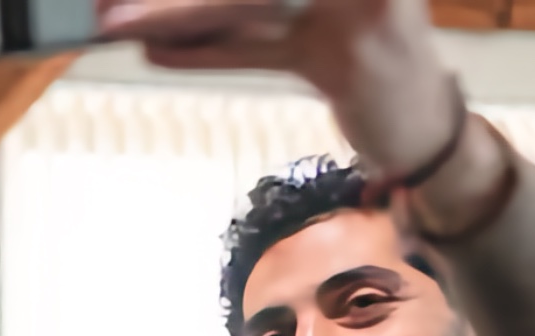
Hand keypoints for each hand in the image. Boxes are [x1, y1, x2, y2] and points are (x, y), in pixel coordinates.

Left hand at [100, 0, 463, 176]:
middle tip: (110, 2)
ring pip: (246, 0)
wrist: (424, 124)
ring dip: (172, 12)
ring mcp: (362, 4)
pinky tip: (153, 51)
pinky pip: (261, 50)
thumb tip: (159, 8)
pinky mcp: (352, 58)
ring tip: (114, 20)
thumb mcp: (307, 17)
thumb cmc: (363, 54)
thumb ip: (237, 17)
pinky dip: (205, 51)